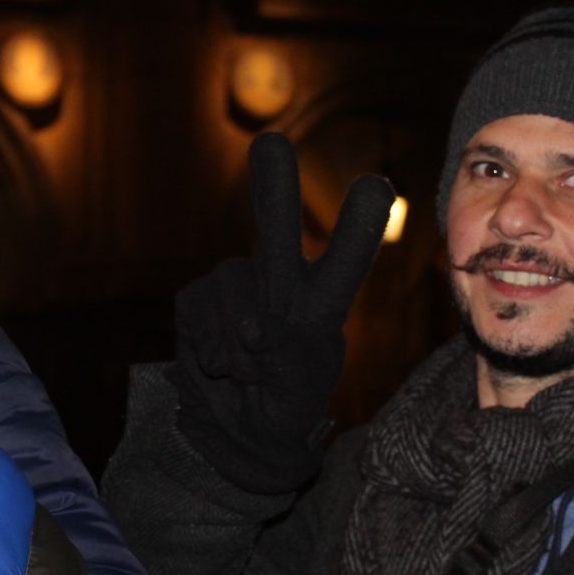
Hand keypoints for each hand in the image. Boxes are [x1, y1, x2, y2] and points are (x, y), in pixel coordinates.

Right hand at [174, 132, 395, 493]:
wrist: (235, 430)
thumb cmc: (284, 406)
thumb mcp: (307, 388)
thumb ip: (287, 351)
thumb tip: (250, 324)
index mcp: (322, 300)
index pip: (346, 259)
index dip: (357, 224)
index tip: (376, 186)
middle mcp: (281, 279)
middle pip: (274, 225)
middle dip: (273, 184)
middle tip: (271, 144)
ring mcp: (238, 284)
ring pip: (228, 284)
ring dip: (231, 339)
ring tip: (244, 368)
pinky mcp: (199, 298)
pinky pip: (197, 306)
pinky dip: (205, 342)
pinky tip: (218, 363)